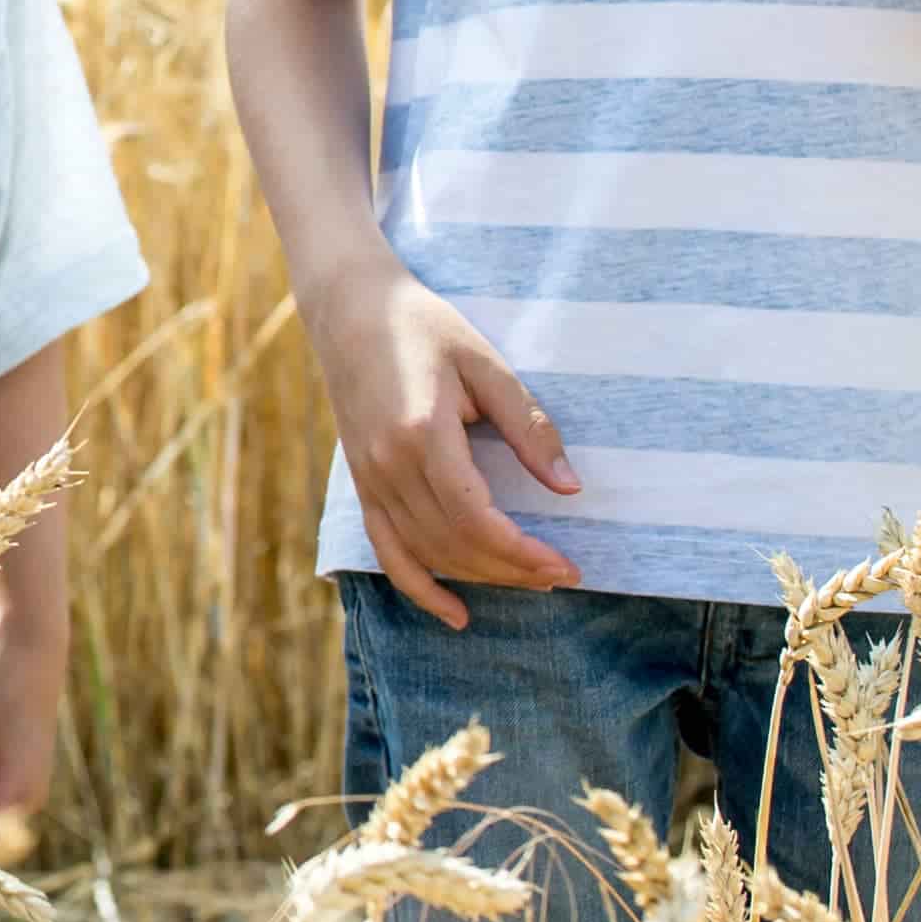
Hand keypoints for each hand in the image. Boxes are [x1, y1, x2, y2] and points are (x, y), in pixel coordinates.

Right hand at [296, 258, 577, 628]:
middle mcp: (388, 465)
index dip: (523, 552)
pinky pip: (387, 552)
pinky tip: (456, 613)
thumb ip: (528, 426)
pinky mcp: (362, 484)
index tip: (567, 565)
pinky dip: (419, 589)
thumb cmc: (425, 327)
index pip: (476, 518)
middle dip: (513, 570)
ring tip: (530, 581)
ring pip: (426, 553)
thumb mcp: (486, 364)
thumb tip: (569, 487)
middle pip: (455, 544)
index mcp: (421, 433)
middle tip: (563, 575)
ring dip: (481, 578)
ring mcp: (369, 478)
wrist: (350, 308)